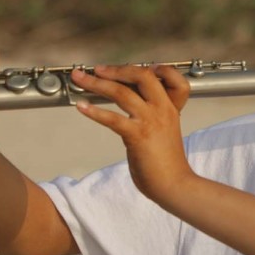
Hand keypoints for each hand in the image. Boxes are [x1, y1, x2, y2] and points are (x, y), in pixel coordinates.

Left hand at [68, 64, 192, 204]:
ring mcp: (150, 121)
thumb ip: (153, 115)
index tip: (139, 69)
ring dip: (96, 83)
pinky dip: (94, 111)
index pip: (174, 78)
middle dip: (116, 69)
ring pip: (122, 93)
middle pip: (142, 75)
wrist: (175, 185)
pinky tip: (81, 106)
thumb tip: (131, 105)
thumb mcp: (166, 131)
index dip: (159, 69)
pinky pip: (113, 118)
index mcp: (171, 108)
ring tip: (79, 79)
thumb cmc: (168, 163)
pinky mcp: (137, 136)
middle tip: (97, 69)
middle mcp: (162, 109)